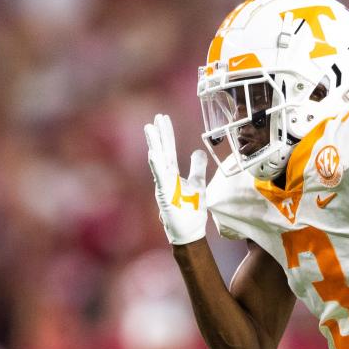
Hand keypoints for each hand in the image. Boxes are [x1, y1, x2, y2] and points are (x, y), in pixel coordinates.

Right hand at [145, 114, 207, 244]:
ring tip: (150, 128)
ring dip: (154, 145)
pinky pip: (160, 178)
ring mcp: (164, 186)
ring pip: (158, 162)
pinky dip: (156, 166)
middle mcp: (166, 178)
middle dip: (160, 134)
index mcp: (173, 175)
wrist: (189, 232)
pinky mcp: (165, 196)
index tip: (163, 118)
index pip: (169, 150)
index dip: (167, 134)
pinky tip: (153, 153)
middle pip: (162, 152)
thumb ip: (197, 168)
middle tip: (157, 117)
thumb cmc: (191, 210)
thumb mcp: (199, 184)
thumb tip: (197, 151)